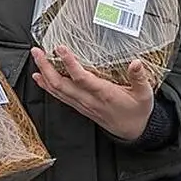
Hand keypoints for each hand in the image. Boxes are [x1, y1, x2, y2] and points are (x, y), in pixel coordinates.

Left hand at [30, 45, 154, 141]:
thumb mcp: (145, 95)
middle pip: (61, 84)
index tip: (60, 49)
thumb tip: (136, 63)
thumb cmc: (138, 112)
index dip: (69, 63)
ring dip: (43, 73)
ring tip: (36, 58)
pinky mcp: (79, 106)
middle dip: (46, 67)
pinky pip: (59, 96)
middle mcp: (88, 100)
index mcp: (104, 94)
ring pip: (57, 89)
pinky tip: (39, 77)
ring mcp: (81, 104)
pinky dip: (46, 86)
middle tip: (37, 51)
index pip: (81, 78)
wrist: (133, 132)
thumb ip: (139, 78)